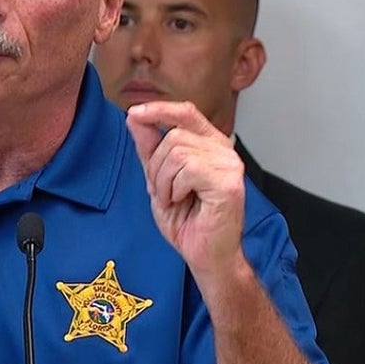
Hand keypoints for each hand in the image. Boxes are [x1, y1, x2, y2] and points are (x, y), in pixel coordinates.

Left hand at [124, 101, 247, 286]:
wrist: (203, 254)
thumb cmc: (187, 220)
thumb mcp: (158, 178)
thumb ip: (149, 148)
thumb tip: (135, 117)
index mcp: (210, 144)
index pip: (186, 112)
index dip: (159, 109)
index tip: (134, 112)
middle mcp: (224, 150)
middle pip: (174, 135)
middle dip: (156, 166)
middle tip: (163, 191)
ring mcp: (229, 164)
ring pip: (177, 152)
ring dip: (164, 181)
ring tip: (174, 199)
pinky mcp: (229, 182)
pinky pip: (188, 170)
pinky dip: (174, 189)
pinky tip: (183, 202)